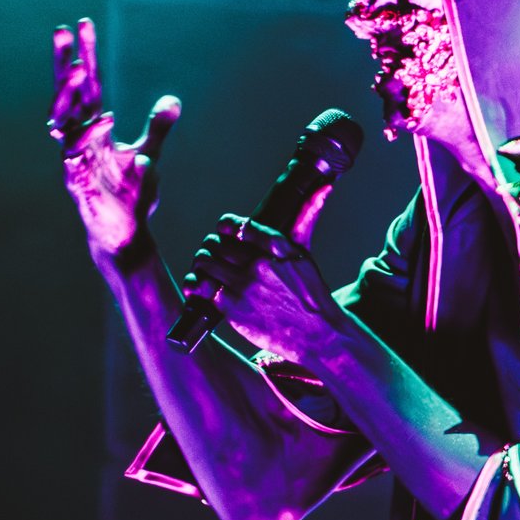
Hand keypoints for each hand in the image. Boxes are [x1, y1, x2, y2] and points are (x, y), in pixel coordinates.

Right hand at [50, 17, 178, 265]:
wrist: (122, 234)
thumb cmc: (128, 195)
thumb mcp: (147, 154)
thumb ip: (157, 127)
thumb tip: (173, 100)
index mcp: (93, 129)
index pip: (88, 86)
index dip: (84, 55)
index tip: (81, 23)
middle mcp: (79, 140)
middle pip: (68, 97)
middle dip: (64, 65)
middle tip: (62, 32)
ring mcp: (75, 162)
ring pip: (65, 125)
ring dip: (69, 99)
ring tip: (77, 73)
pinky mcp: (79, 186)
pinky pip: (75, 161)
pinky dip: (84, 143)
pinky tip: (99, 124)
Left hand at [187, 208, 344, 366]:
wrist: (318, 334)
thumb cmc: (311, 294)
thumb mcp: (306, 253)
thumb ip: (307, 216)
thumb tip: (324, 185)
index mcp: (276, 246)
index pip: (237, 226)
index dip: (224, 226)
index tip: (223, 231)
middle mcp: (259, 264)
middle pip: (216, 244)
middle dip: (210, 247)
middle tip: (211, 254)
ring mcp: (245, 286)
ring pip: (205, 263)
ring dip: (201, 264)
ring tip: (205, 270)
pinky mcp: (234, 309)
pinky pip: (202, 289)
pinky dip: (196, 287)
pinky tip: (198, 288)